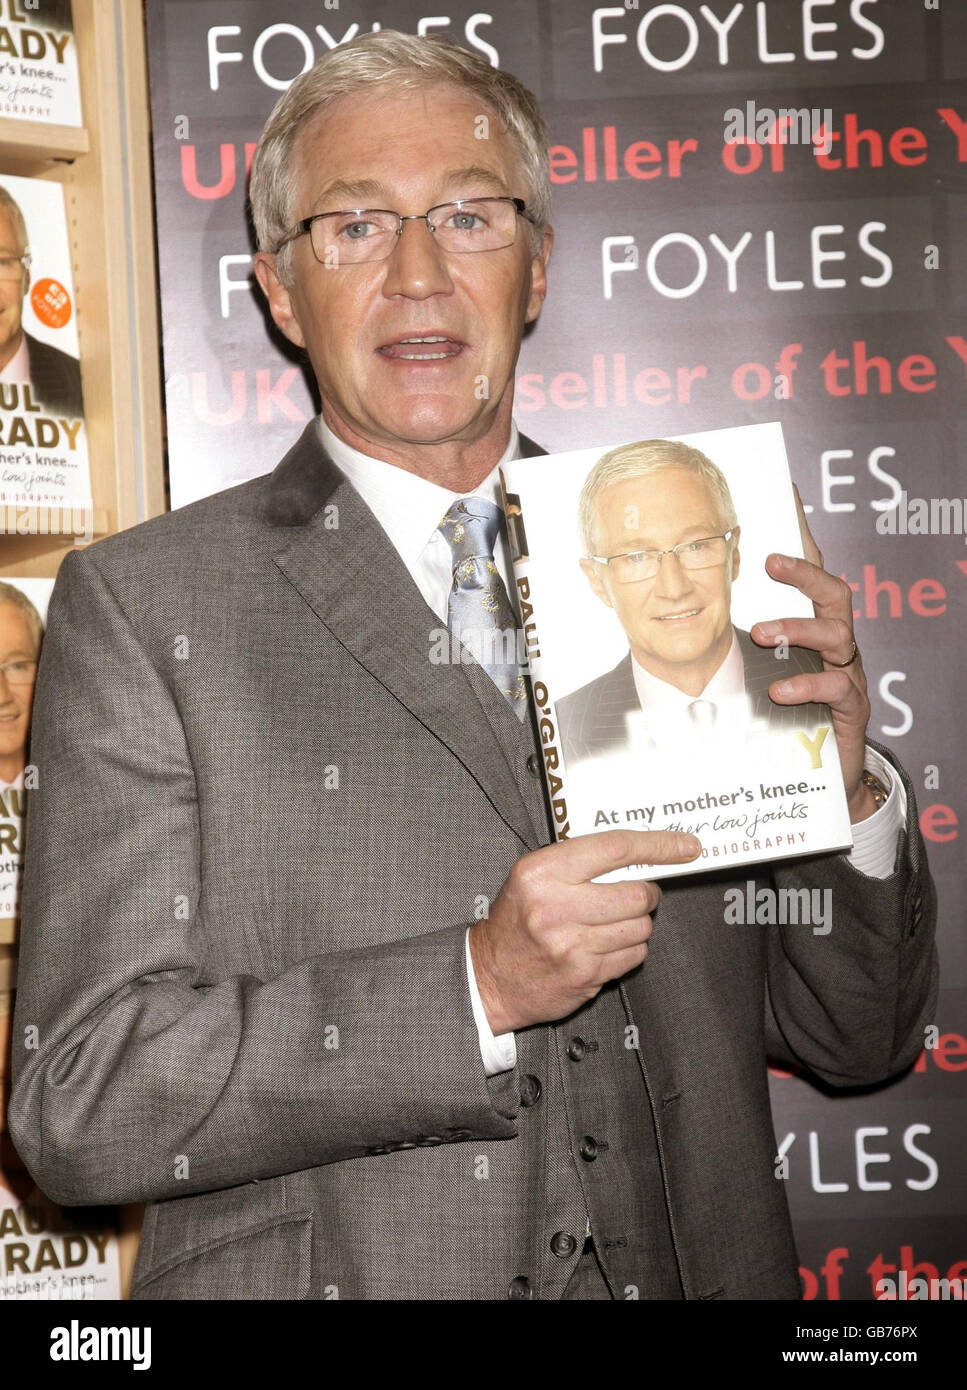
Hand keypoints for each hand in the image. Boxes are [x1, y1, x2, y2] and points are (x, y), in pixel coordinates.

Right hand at [468, 829, 701, 1035]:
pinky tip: (605, 946)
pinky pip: (634, 955)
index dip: (658, 845)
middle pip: (637, 893)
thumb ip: (581, 861)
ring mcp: (572, 944)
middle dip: (647, 893)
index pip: (615, 848)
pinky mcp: (585, 974)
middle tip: (637, 893)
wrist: (489, 975)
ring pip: (641, 926)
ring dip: (637, 923)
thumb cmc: (517, 919)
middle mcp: (556, 906)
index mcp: (543, 872)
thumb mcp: (534, 875)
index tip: (685, 846)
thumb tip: (642, 852)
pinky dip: (629, 949)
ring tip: (612, 923)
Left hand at [750, 484, 875, 822]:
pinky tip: (779, 690)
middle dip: (806, 573)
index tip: (786, 498)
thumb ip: (720, 643)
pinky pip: (837, 689)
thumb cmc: (777, 715)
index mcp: (810, 627)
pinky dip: (807, 686)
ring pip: (837, 636)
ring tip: (761, 633)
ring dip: (797, 629)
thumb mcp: (748, 673)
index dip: (800, 538)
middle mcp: (834, 643)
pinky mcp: (851, 710)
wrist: (817, 775)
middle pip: (834, 593)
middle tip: (772, 562)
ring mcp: (847, 674)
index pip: (809, 575)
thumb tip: (664, 610)